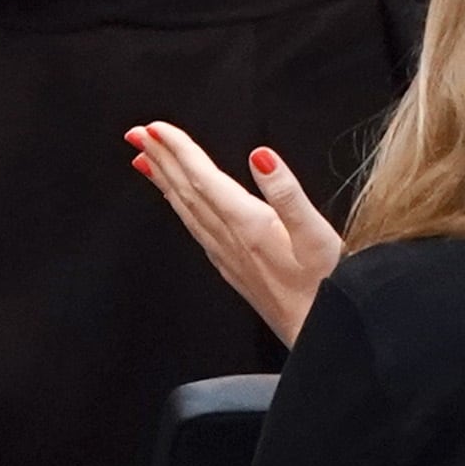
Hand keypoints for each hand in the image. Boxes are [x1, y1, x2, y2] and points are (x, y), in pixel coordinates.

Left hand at [129, 121, 341, 344]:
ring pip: (186, 211)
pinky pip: (195, 230)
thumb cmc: (328, 289)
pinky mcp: (232, 269)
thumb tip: (261, 156)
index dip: (179, 150)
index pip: (204, 179)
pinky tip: (178, 203)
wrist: (321, 338)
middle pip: (187, 191)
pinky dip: (180, 207)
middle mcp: (230, 240)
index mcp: (248, 226)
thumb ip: (287, 194)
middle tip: (137, 134)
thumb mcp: (318, 237)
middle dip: (161, 159)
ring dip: (164, 182)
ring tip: (145, 161)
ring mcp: (227, 256)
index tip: (155, 128)